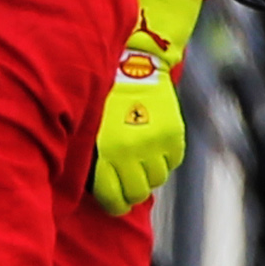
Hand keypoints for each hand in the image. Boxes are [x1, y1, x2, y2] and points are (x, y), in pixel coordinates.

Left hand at [91, 0, 206, 216]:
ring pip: (157, 180)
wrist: (134, 61)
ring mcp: (156, 145)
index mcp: (107, 150)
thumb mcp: (89, 123)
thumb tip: (89, 184)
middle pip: (137, 192)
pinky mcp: (174, 136)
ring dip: (147, 176)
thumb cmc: (101, 93)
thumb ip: (91, 154)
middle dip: (130, 193)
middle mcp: (133, 152)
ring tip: (137, 165)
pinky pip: (172, 163)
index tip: (113, 203)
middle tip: (125, 187)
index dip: (114, 204)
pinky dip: (163, 160)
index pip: (113, 197)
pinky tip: (152, 148)